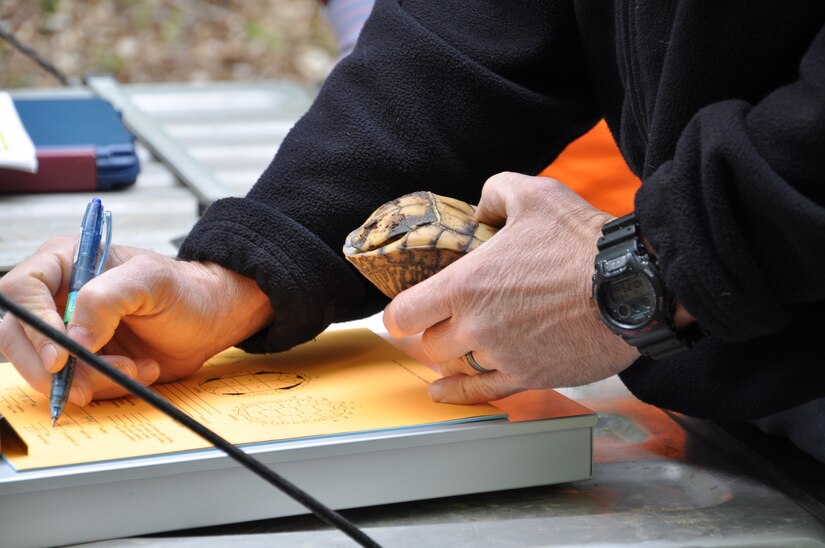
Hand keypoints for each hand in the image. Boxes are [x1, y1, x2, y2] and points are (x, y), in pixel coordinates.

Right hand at [0, 237, 273, 405]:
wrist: (209, 321)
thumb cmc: (184, 291)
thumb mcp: (151, 281)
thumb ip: (107, 300)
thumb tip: (73, 338)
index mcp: (66, 263)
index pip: (22, 290)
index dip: (33, 326)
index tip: (60, 357)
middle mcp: (58, 298)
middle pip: (17, 336)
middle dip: (53, 367)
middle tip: (86, 385)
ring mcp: (67, 333)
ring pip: (44, 369)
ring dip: (88, 380)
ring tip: (134, 368)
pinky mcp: (82, 362)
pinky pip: (73, 385)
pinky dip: (105, 388)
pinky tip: (139, 371)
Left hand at [383, 172, 638, 403]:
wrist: (633, 287)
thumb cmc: (583, 242)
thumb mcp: (534, 194)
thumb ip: (495, 194)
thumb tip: (479, 211)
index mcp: (466, 285)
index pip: (406, 313)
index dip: (399, 313)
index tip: (406, 311)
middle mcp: (476, 327)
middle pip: (430, 344)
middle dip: (435, 331)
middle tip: (448, 319)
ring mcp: (501, 356)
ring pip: (456, 368)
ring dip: (455, 356)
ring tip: (461, 344)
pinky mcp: (528, 377)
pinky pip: (482, 393)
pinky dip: (459, 394)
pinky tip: (444, 392)